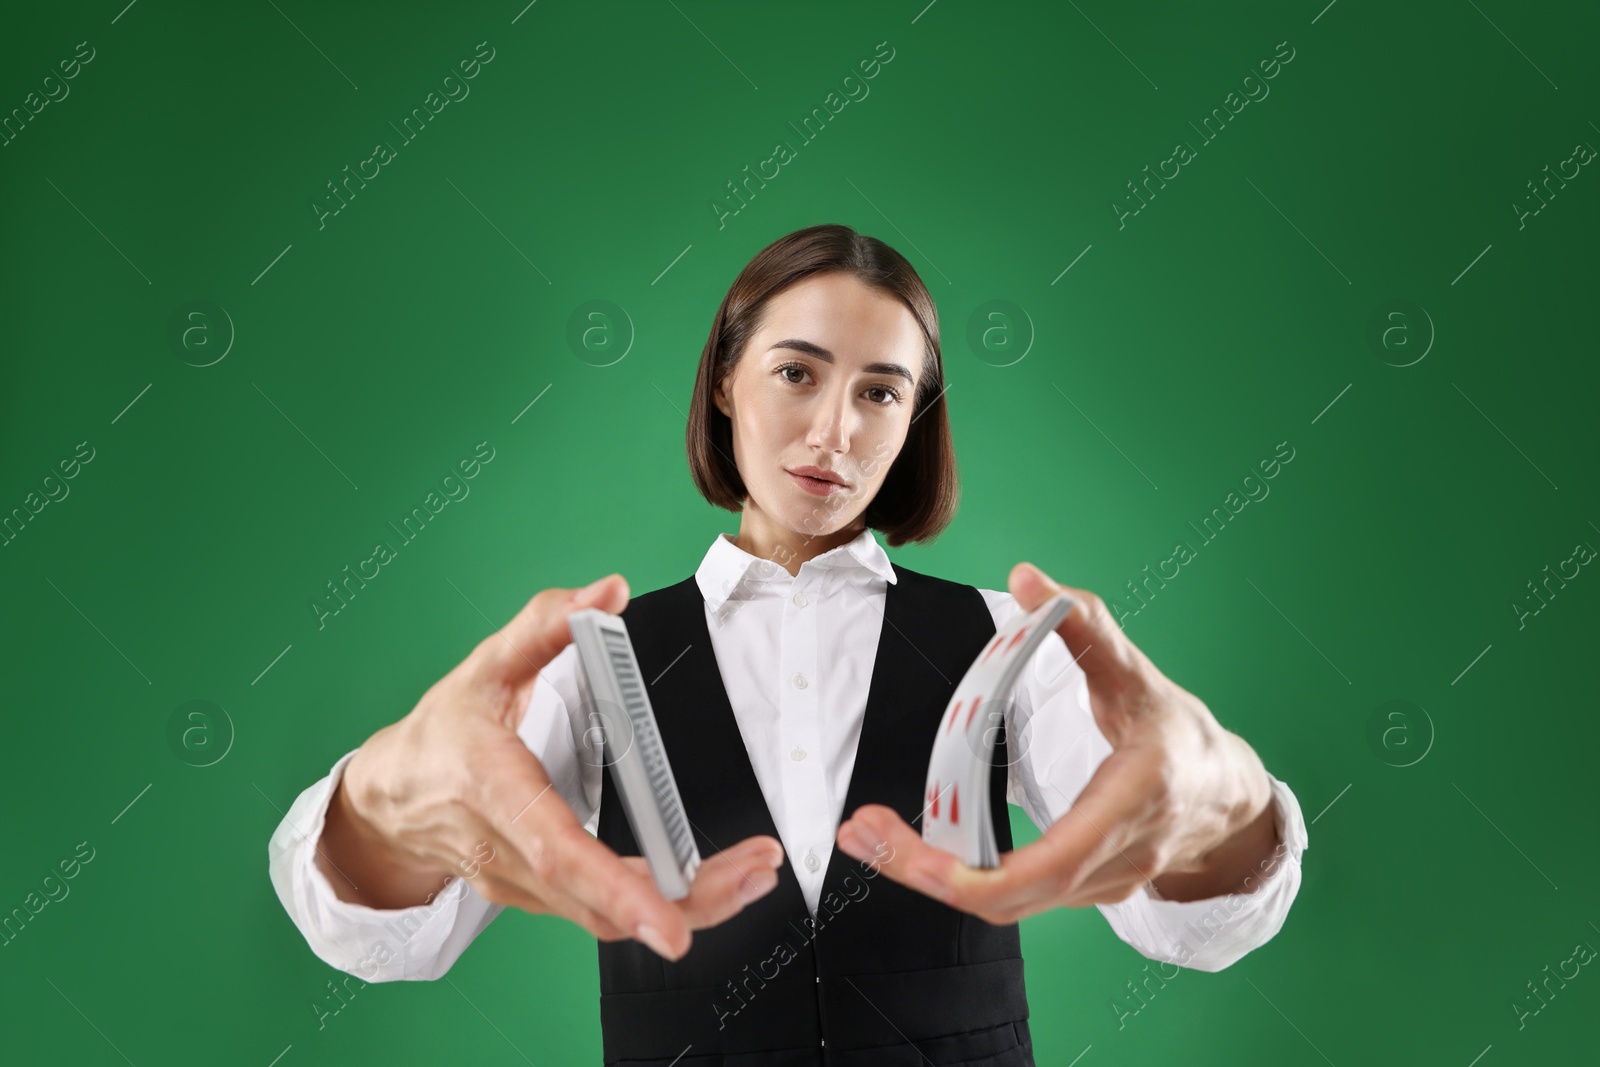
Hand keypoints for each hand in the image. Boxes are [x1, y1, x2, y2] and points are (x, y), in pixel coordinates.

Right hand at [320, 574, 784, 959]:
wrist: (391, 800)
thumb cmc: (442, 733)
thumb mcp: (482, 666)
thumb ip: (545, 624)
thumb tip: (609, 591)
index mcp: (492, 790)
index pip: (559, 852)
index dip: (619, 892)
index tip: (672, 926)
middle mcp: (508, 852)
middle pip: (600, 902)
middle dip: (688, 900)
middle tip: (755, 874)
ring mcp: (523, 885)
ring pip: (608, 919)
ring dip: (689, 905)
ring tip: (752, 875)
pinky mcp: (540, 896)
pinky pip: (602, 914)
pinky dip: (661, 905)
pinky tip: (710, 884)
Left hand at [835, 562, 1279, 922]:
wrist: (1226, 796)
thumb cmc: (1179, 734)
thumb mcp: (1139, 674)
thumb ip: (1086, 624)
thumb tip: (1031, 578)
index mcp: (1131, 801)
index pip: (1051, 864)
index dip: (978, 874)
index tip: (917, 854)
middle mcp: (1116, 857)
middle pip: (1010, 898)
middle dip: (925, 874)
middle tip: (860, 834)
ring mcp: (1101, 884)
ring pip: (1004, 905)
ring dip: (929, 877)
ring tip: (868, 837)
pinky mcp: (1081, 892)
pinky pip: (1012, 896)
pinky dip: (957, 876)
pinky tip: (914, 848)